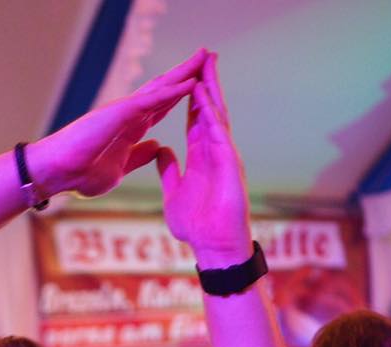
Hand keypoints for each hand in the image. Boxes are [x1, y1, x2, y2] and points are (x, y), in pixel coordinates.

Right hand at [32, 50, 207, 198]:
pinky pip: (151, 100)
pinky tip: (188, 82)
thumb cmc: (81, 173)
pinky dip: (171, 91)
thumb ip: (140, 155)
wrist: (58, 173)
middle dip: (187, 74)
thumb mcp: (121, 168)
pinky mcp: (119, 113)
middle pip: (165, 90)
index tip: (201, 85)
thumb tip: (157, 145)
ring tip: (204, 57)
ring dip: (183, 73)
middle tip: (208, 57)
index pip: (163, 107)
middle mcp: (130, 114)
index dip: (182, 95)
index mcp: (131, 128)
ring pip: (161, 87)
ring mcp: (125, 111)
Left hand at [157, 54, 251, 266]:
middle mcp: (215, 152)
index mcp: (201, 157)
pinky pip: (219, 133)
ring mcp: (224, 156)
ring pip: (217, 115)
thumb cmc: (197, 226)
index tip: (185, 75)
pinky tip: (203, 95)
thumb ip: (169, 171)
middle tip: (202, 56)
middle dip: (205, 83)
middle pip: (209, 110)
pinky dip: (211, 113)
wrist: (213, 247)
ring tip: (206, 64)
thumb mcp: (174, 193)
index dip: (190, 97)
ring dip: (211, 90)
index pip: (195, 119)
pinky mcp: (229, 164)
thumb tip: (161, 151)